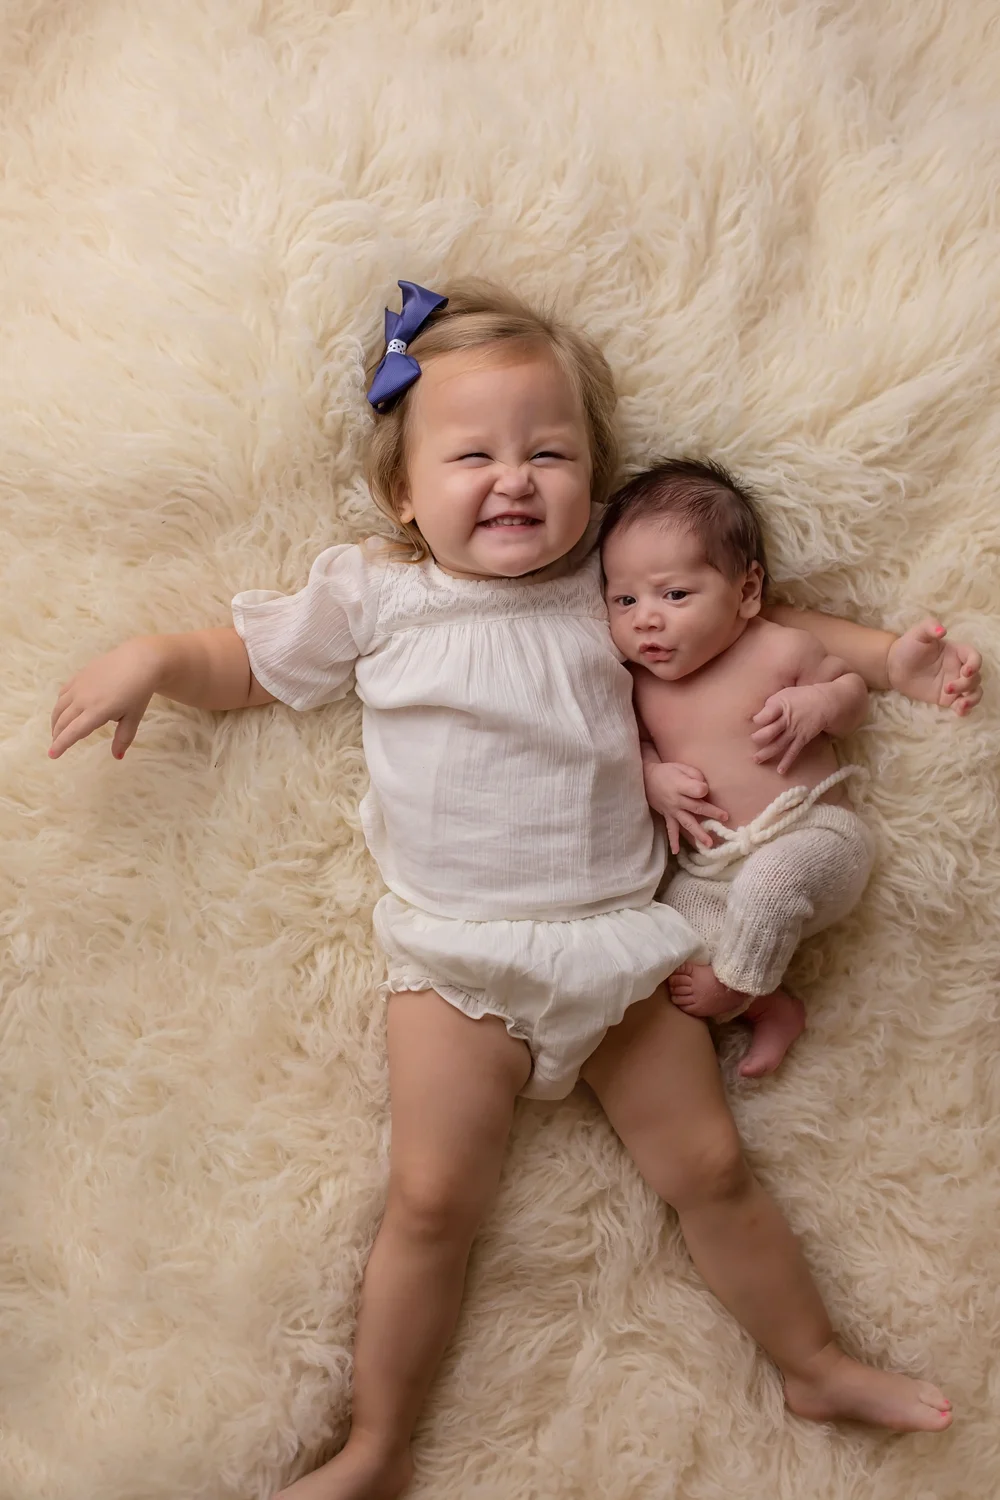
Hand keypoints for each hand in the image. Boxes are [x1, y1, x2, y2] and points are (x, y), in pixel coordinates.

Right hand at [49, 638, 163, 758]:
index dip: (61, 744)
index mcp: (97, 712)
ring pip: (59, 707)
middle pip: (63, 721)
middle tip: (57, 744)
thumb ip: (123, 738)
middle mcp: (83, 699)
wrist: (139, 660)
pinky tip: (64, 710)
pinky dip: (60, 705)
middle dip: (57, 735)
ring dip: (56, 721)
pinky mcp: (78, 675)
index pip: (73, 732)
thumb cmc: (139, 691)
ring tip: (58, 730)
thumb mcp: (133, 717)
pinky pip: (63, 693)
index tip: (52, 755)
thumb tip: (117, 757)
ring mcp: (79, 686)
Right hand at [643, 760, 728, 854]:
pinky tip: (676, 852)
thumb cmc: (668, 771)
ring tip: (708, 844)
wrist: (647, 778)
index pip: (696, 790)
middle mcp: (677, 800)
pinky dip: (673, 841)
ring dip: (698, 833)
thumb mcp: (682, 767)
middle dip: (711, 812)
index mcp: (681, 786)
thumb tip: (705, 789)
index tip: (706, 789)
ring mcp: (672, 810)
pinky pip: (671, 829)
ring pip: (687, 823)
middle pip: (696, 807)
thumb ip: (695, 776)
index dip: (703, 789)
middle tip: (724, 818)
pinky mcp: (668, 816)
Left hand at [751, 684, 834, 773]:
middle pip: (769, 732)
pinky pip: (793, 752)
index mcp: (780, 706)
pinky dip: (787, 762)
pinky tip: (780, 771)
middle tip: (753, 740)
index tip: (755, 721)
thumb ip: (770, 705)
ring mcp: (794, 731)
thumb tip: (758, 715)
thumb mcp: (784, 694)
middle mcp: (786, 720)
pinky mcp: (802, 739)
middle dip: (758, 738)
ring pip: (778, 744)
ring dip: (767, 753)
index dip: (758, 719)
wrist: (823, 702)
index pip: (764, 716)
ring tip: (756, 760)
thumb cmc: (800, 697)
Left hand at [886, 619, 981, 715]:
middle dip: (967, 684)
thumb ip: (930, 626)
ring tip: (960, 705)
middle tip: (948, 688)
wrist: (893, 666)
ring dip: (972, 699)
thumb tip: (942, 630)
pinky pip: (962, 704)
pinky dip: (965, 709)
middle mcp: (959, 668)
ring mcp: (954, 683)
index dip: (975, 664)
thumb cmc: (908, 646)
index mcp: (957, 652)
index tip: (965, 671)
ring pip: (974, 692)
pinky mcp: (947, 698)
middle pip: (975, 677)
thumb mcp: (918, 632)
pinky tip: (959, 711)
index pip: (974, 657)